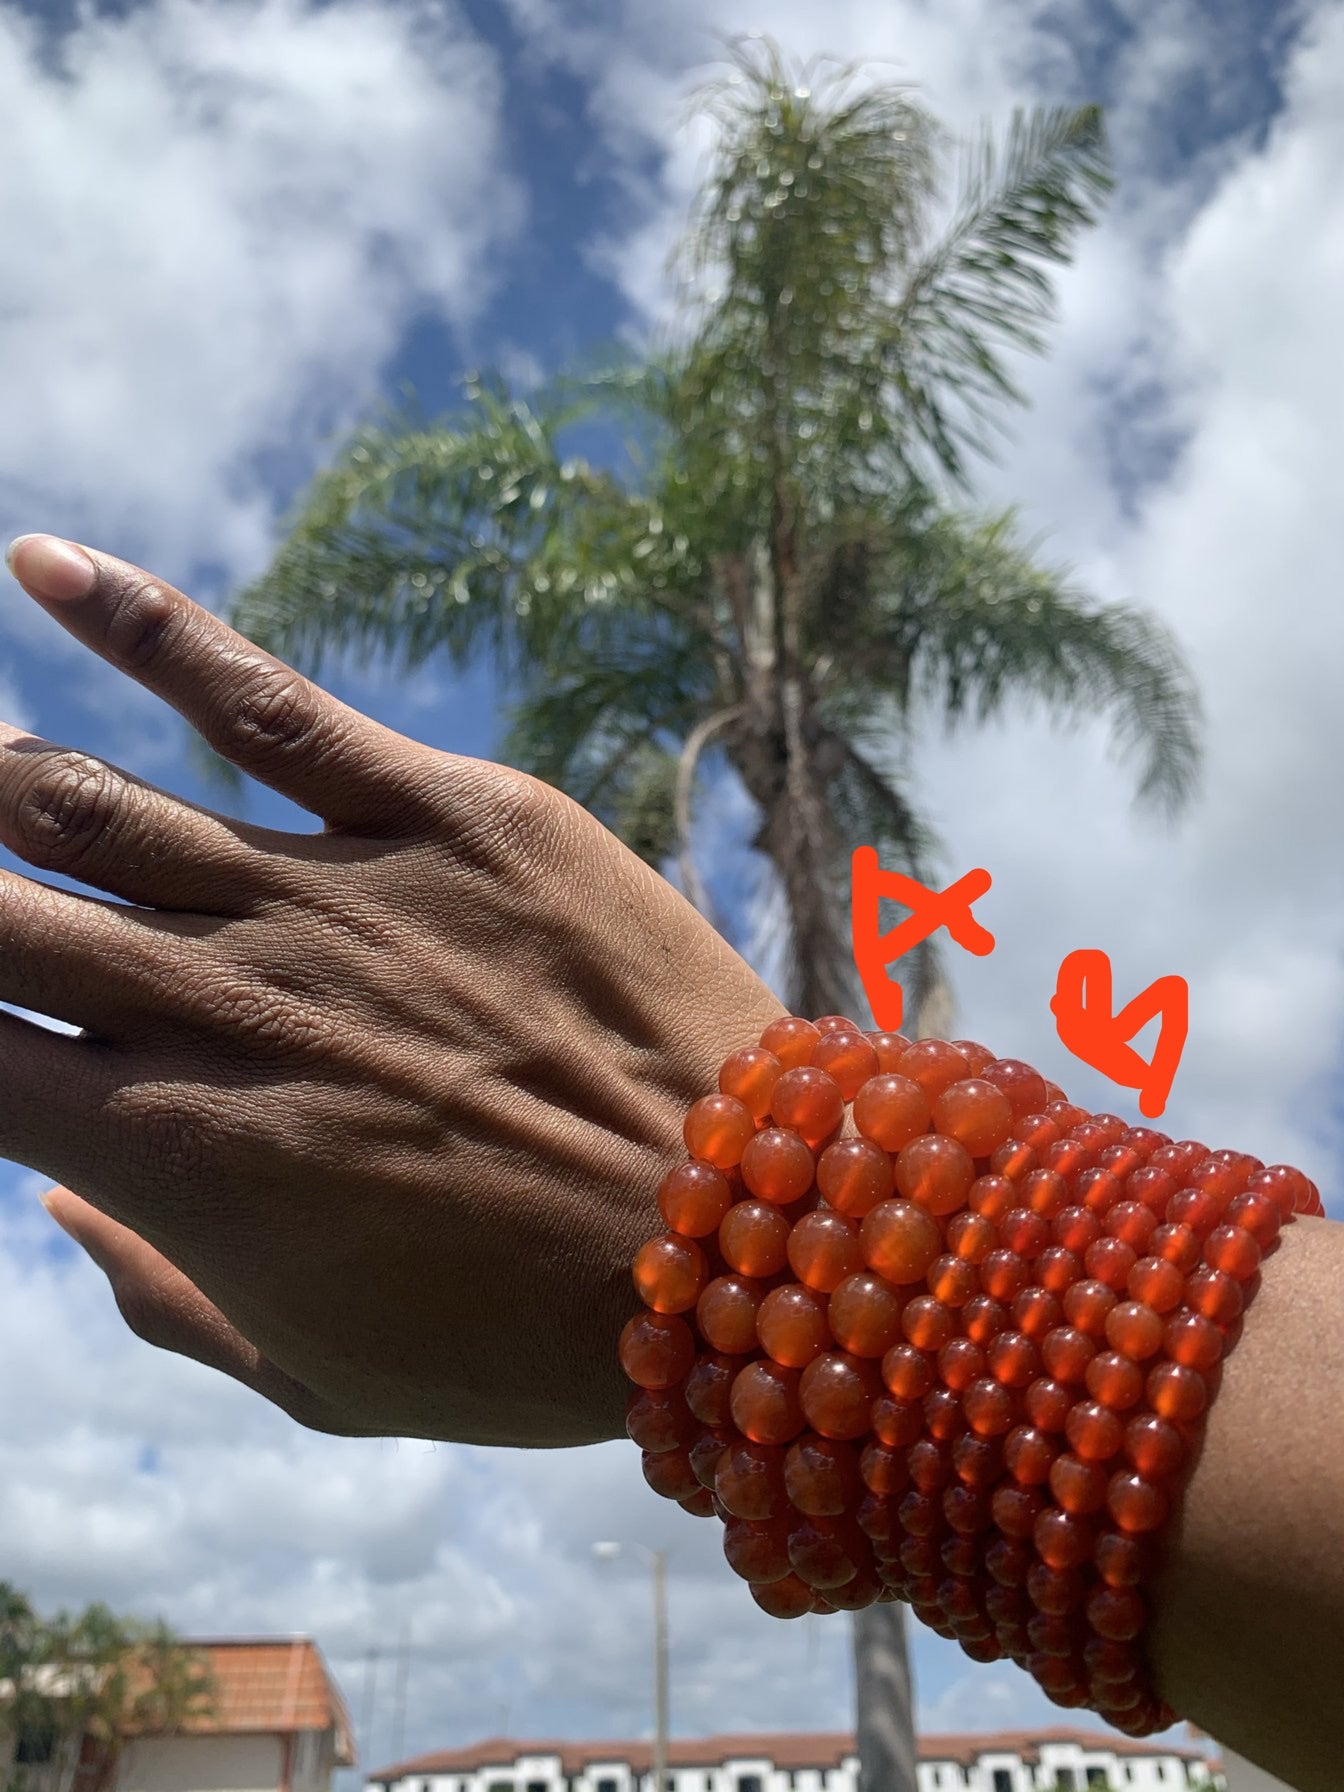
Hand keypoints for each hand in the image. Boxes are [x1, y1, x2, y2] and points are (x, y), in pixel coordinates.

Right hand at [2, 535, 782, 1446]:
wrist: (735, 1241)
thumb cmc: (520, 1338)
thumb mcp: (317, 1375)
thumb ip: (162, 1297)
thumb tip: (63, 1200)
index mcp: (166, 1152)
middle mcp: (212, 1009)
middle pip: (1, 913)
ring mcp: (323, 898)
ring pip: (94, 804)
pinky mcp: (438, 814)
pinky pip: (262, 703)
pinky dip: (140, 626)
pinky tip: (46, 563)